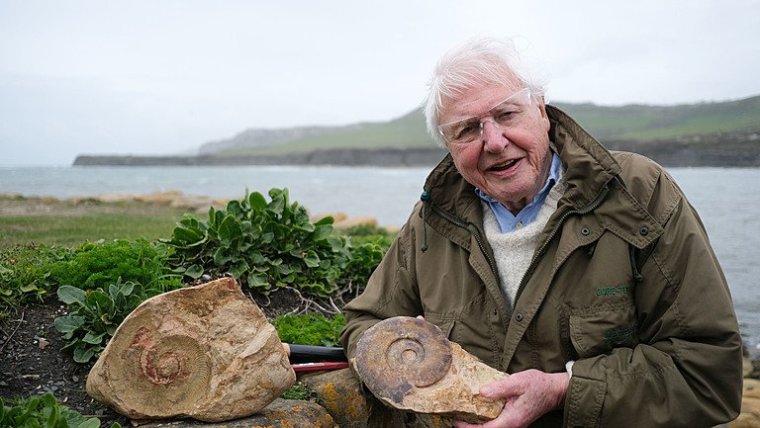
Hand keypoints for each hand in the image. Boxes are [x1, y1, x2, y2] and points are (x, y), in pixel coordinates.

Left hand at [454, 369, 568, 427]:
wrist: (554, 390)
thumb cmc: (538, 385)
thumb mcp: (517, 382)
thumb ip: (499, 388)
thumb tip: (481, 392)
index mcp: (511, 420)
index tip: (456, 420)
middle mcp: (511, 425)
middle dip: (470, 427)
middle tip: (455, 416)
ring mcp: (513, 423)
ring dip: (476, 423)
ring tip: (462, 413)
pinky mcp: (513, 419)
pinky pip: (495, 423)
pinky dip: (485, 419)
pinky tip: (477, 409)